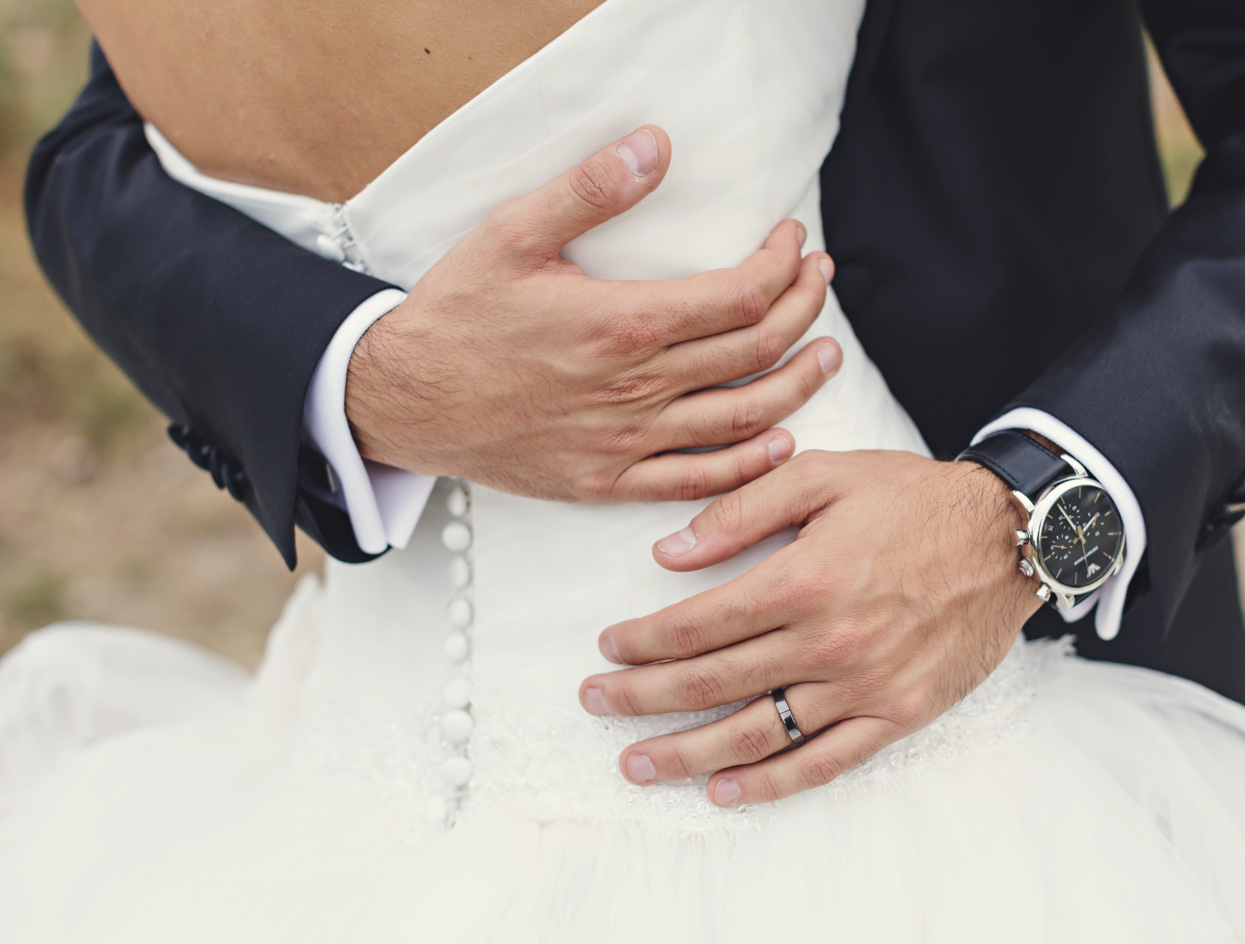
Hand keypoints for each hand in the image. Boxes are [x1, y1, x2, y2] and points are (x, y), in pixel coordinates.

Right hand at [345, 125, 840, 501]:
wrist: (403, 400)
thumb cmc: (456, 316)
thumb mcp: (511, 233)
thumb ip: (590, 191)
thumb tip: (655, 147)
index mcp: (622, 323)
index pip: (740, 295)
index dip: (782, 266)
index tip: (794, 242)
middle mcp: (636, 388)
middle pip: (754, 351)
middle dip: (803, 310)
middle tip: (821, 282)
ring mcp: (626, 442)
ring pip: (742, 419)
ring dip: (797, 385)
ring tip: (827, 355)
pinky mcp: (608, 481)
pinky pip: (695, 480)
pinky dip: (748, 464)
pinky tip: (778, 442)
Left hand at [580, 451, 1041, 804]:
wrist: (1010, 537)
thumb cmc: (914, 499)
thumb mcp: (824, 475)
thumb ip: (742, 508)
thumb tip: (668, 554)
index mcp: (804, 579)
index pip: (699, 625)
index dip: (642, 642)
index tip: (607, 649)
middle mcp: (829, 641)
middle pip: (713, 683)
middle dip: (642, 698)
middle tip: (596, 703)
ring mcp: (865, 686)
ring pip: (757, 733)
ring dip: (688, 753)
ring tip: (637, 763)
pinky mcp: (898, 714)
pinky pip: (824, 761)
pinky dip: (771, 782)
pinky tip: (724, 791)